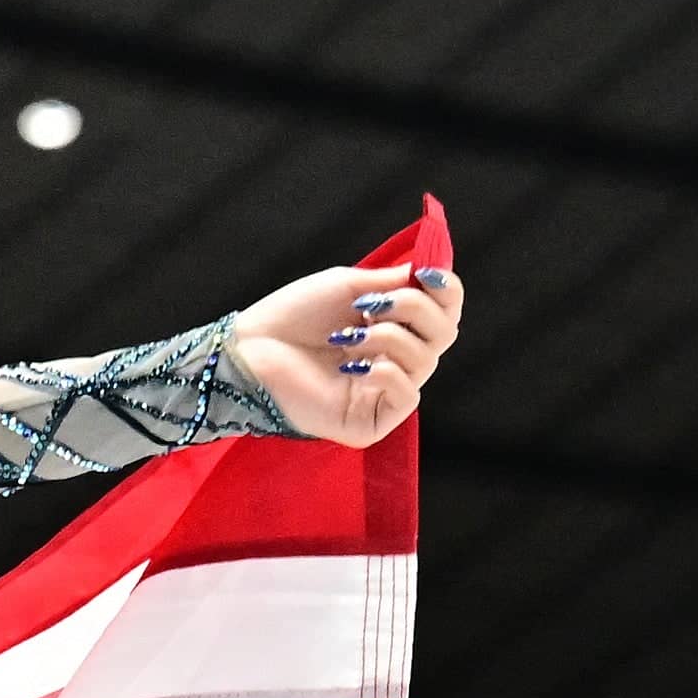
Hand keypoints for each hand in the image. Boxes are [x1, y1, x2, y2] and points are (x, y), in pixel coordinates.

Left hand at [225, 251, 462, 445]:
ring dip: (390, 339)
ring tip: (347, 336)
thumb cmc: (291, 317)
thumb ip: (395, 283)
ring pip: (425, 362)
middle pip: (444, 335)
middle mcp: (393, 361)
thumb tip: (430, 274)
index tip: (424, 274)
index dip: (446, 291)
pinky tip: (355, 366)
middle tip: (374, 305)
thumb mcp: (350, 287)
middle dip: (415, 309)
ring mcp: (382, 394)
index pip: (444, 313)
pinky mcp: (368, 423)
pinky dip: (388, 373)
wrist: (251, 349)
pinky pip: (407, 397)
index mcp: (393, 329)